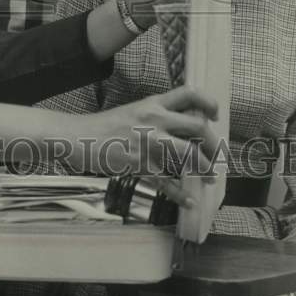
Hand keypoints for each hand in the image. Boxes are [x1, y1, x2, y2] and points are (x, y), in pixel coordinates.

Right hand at [76, 85, 219, 197]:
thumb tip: (182, 128)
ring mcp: (148, 141)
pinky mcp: (140, 163)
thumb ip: (156, 116)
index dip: (208, 102)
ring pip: (188, 154)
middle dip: (213, 145)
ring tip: (209, 177)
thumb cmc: (105, 126)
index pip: (188, 93)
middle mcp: (154, 119)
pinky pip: (167, 182)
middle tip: (216, 157)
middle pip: (197, 126)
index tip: (215, 115)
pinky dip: (180, 195)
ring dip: (204, 168)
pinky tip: (188, 202)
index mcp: (153, 104)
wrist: (79, 137)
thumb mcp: (134, 111)